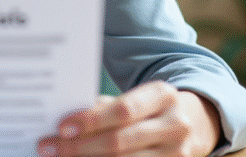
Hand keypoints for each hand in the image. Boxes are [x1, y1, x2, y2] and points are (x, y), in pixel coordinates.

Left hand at [36, 81, 220, 156]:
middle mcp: (175, 125)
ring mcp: (178, 154)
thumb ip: (106, 106)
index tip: (60, 128)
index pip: (123, 110)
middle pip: (120, 142)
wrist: (197, 122)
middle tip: (48, 147)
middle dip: (79, 148)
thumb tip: (64, 122)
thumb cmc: (152, 107)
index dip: (90, 120)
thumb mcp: (137, 97)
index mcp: (163, 95)